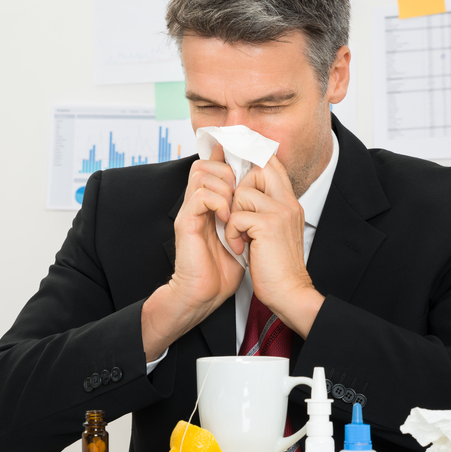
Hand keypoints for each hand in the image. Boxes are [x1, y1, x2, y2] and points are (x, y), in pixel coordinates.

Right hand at [141, 145, 244, 359]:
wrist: (205, 293)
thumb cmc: (224, 268)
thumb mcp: (243, 232)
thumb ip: (247, 212)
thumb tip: (263, 195)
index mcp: (209, 203)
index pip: (211, 165)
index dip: (226, 158)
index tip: (244, 160)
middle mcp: (197, 203)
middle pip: (204, 163)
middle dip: (226, 171)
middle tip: (240, 192)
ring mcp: (190, 211)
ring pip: (202, 174)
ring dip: (225, 187)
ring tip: (234, 209)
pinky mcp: (187, 223)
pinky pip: (201, 196)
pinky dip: (219, 203)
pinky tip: (227, 220)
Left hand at [225, 155, 323, 335]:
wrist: (289, 293)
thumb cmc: (277, 268)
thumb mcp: (274, 233)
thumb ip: (265, 211)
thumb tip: (242, 195)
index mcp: (290, 203)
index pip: (273, 164)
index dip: (253, 161)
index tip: (238, 172)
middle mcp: (288, 202)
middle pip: (259, 168)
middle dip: (239, 188)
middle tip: (237, 214)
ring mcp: (281, 212)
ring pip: (243, 192)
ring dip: (233, 215)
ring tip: (240, 236)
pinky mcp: (268, 225)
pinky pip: (237, 215)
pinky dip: (232, 232)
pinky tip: (239, 247)